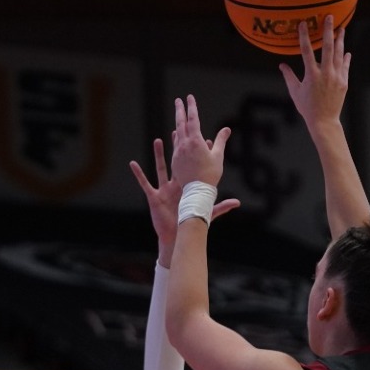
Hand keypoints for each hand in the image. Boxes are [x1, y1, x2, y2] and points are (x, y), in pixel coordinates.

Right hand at [130, 137, 240, 264]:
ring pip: (161, 168)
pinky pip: (144, 183)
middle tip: (178, 133)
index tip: (201, 141)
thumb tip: (237, 202)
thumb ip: (222, 207)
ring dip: (159, 155)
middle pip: (176, 163)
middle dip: (177, 149)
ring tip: (158, 140)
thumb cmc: (190, 225)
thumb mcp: (207, 213)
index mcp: (188, 188)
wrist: (176, 236)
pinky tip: (132, 163)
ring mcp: (164, 190)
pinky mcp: (154, 197)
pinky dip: (138, 174)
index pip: (193, 167)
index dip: (197, 155)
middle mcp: (176, 186)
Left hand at [167, 96, 230, 188]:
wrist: (197, 192)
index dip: (192, 107)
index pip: (193, 119)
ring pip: (177, 134)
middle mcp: (184, 145)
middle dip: (180, 110)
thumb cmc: (210, 175)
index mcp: (195, 141)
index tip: (190, 97)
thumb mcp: (218, 156)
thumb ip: (221, 140)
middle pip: (181, 123)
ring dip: (178, 123)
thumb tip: (227, 129)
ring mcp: (177, 153)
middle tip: (178, 100)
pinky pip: (176, 145)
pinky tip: (176, 135)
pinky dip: (177, 137)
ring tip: (178, 115)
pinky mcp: (175, 161)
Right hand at [279, 16, 350, 127]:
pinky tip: (346, 51)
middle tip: (330, 17)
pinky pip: (345, 67)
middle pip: (328, 48)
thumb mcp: (295, 92)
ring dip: (340, 40)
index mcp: (312, 75)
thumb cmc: (307, 107)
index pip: (306, 51)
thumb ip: (289, 76)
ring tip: (341, 29)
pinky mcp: (343, 83)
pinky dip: (346, 58)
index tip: (303, 23)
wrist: (324, 121)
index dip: (304, 36)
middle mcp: (326, 74)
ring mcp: (336, 78)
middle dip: (329, 31)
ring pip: (339, 55)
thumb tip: (281, 64)